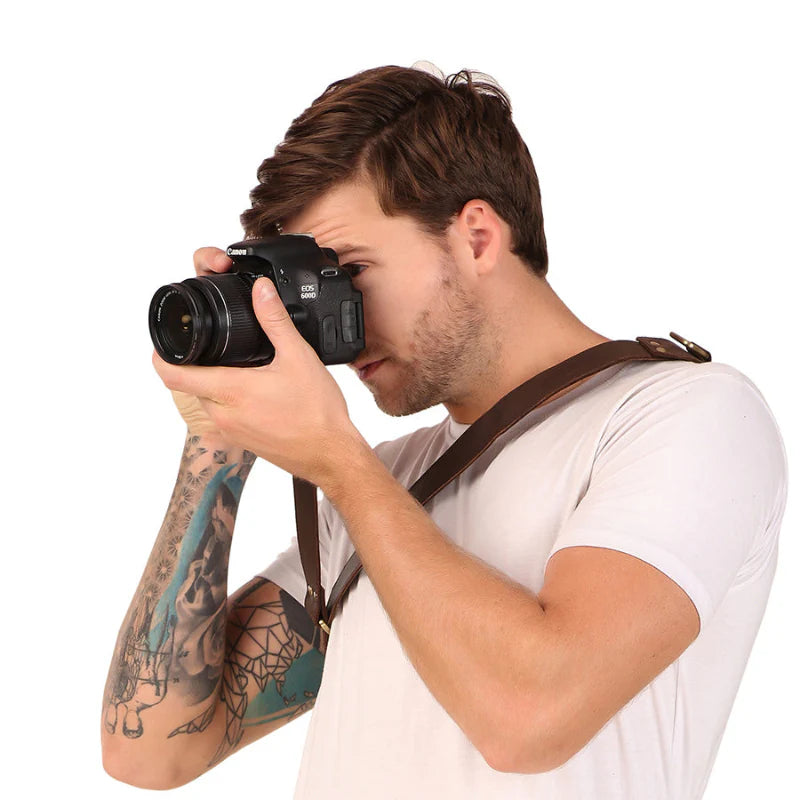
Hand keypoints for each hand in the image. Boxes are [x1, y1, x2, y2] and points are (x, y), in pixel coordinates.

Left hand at [153, 277, 366, 486]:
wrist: (331, 454)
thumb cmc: (318, 412)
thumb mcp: (298, 357)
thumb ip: (274, 320)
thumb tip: (261, 291)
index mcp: (231, 391)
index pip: (173, 375)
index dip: (161, 356)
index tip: (164, 343)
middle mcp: (223, 415)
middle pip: (191, 385)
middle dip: (198, 365)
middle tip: (216, 347)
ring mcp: (231, 431)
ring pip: (208, 400)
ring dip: (216, 384)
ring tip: (242, 368)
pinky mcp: (242, 441)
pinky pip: (224, 416)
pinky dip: (231, 401)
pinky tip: (258, 392)